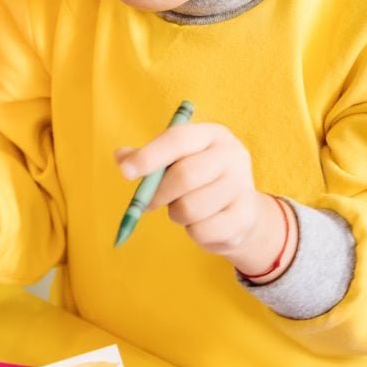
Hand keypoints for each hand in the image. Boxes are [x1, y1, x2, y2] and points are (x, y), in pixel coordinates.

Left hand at [115, 122, 289, 277]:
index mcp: (213, 134)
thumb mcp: (175, 161)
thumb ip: (146, 157)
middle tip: (147, 203)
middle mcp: (232, 155)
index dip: (149, 156)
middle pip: (184, 176)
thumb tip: (121, 157)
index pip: (178, 139)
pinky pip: (202, 231)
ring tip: (183, 209)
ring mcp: (242, 185)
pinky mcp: (245, 216)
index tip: (125, 172)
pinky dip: (192, 232)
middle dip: (157, 193)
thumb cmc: (199, 179)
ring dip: (176, 214)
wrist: (240, 211)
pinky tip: (202, 223)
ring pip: (190, 207)